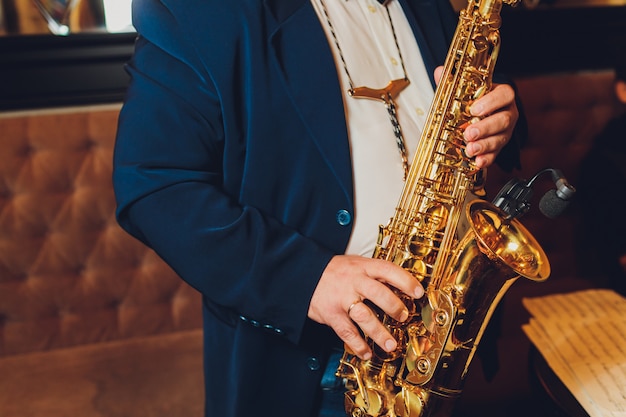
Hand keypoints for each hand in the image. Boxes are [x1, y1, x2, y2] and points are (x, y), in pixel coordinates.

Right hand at [308, 255, 423, 359]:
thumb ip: (373, 273)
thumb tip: (399, 285)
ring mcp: (342, 298)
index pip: (388, 270)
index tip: (418, 292)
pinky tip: (367, 352)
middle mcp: (354, 281)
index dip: (406, 281)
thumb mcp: (354, 263)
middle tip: (404, 317)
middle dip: (394, 307)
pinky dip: (358, 344)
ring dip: (380, 333)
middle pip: (379, 293)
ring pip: (364, 316)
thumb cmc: (333, 271)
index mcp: (362, 267)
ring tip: (391, 345)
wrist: (302, 273)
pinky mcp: (331, 314)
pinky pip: (347, 332)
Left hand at [434, 66, 518, 168]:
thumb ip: (453, 82)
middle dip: (485, 128)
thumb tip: (440, 71)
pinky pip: (496, 154)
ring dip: (484, 145)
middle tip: (469, 133)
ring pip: (500, 138)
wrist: (481, 115)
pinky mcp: (499, 147)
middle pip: (503, 120)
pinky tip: (477, 161)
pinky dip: (486, 159)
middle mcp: (506, 113)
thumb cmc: (474, 102)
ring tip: (469, 149)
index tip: (474, 109)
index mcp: (501, 96)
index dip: (491, 102)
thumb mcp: (464, 91)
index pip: (504, 95)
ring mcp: (504, 131)